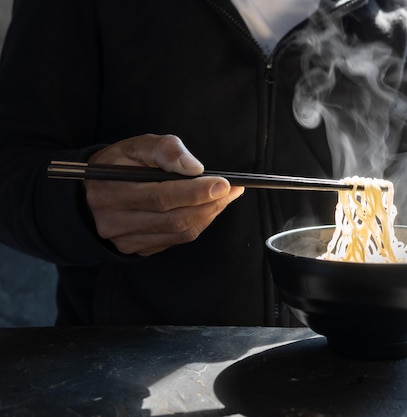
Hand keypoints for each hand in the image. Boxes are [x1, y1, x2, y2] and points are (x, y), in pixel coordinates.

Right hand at [84, 134, 244, 255]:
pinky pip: (175, 240)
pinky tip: (207, 209)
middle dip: (210, 204)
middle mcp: (114, 220)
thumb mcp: (136, 146)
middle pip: (174, 219)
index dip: (196, 191)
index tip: (223, 182)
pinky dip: (197, 224)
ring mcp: (125, 239)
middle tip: (232, 190)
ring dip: (208, 215)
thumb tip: (195, 167)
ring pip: (178, 232)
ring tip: (225, 197)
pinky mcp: (136, 249)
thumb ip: (165, 150)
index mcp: (111, 190)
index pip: (161, 196)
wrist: (90, 193)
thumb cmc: (118, 165)